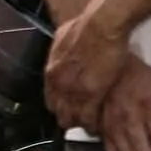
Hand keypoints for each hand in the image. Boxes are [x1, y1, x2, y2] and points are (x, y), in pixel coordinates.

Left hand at [45, 0, 132, 130]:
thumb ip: (59, 54)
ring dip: (81, 122)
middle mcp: (59, 85)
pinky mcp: (92, 95)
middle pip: (59, 113)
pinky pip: (89, 119)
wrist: (100, 26)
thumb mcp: (61, 39)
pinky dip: (93, 123)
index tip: (69, 106)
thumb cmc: (83, 26)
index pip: (50, 100)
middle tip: (80, 116)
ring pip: (72, 120)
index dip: (60, 105)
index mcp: (51, 72)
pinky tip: (98, 123)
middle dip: (69, 117)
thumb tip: (61, 57)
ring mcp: (74, 92)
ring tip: (90, 122)